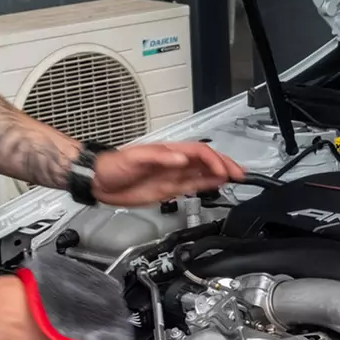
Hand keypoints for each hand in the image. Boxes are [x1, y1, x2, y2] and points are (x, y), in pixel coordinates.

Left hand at [92, 142, 244, 206]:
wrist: (99, 180)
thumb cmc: (113, 166)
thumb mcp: (135, 157)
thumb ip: (160, 157)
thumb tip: (182, 158)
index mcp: (169, 152)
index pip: (199, 153)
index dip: (214, 160)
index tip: (223, 171)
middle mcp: (174, 162)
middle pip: (206, 161)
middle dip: (225, 165)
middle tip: (240, 173)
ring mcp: (173, 175)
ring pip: (203, 173)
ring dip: (220, 174)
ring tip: (236, 178)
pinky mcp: (168, 188)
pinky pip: (192, 185)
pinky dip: (207, 185)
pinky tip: (217, 185)